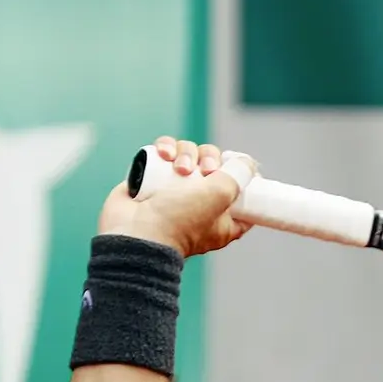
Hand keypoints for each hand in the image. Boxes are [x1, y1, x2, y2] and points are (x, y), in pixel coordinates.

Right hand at [96, 137, 252, 257]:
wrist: (135, 233)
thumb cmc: (179, 222)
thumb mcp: (220, 197)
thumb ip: (238, 177)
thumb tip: (247, 163)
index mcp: (221, 219)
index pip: (243, 197)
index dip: (245, 179)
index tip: (241, 168)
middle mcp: (199, 205)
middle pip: (214, 166)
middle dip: (211, 159)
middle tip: (206, 169)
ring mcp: (174, 190)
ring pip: (189, 155)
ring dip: (187, 153)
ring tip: (179, 167)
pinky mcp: (152, 177)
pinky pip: (164, 152)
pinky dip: (165, 148)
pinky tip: (163, 154)